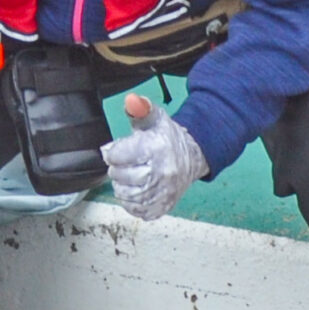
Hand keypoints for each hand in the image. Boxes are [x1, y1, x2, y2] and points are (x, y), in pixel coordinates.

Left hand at [101, 92, 207, 222]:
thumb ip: (139, 109)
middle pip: (118, 175)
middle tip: (130, 162)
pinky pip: (134, 209)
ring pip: (123, 194)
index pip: (115, 155)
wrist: (194, 157)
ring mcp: (163, 193)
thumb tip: (131, 101)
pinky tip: (139, 188)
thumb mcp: (155, 119)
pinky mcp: (162, 207)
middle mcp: (162, 173)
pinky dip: (131, 200)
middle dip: (119, 168)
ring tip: (134, 175)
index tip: (124, 149)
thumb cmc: (168, 138)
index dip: (115, 151)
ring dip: (123, 185)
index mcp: (157, 148)